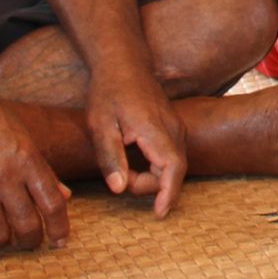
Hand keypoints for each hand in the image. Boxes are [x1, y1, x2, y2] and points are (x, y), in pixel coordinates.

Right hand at [0, 84, 72, 249]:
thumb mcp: (22, 137)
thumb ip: (43, 170)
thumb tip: (65, 197)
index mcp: (28, 160)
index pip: (53, 204)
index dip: (59, 228)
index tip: (59, 241)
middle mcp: (5, 176)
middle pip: (27, 225)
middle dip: (32, 241)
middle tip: (30, 243)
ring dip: (3, 240)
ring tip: (3, 235)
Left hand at [86, 63, 188, 216]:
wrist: (123, 63)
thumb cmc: (109, 93)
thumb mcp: (100, 126)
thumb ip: (110, 158)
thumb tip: (119, 188)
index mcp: (156, 130)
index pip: (172, 169)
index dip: (168, 195)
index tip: (158, 214)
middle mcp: (174, 129)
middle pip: (173, 171)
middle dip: (150, 185)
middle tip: (120, 178)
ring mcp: (177, 127)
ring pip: (174, 164)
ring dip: (153, 176)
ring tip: (124, 169)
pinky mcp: (175, 127)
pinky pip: (172, 155)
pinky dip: (157, 167)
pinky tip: (135, 161)